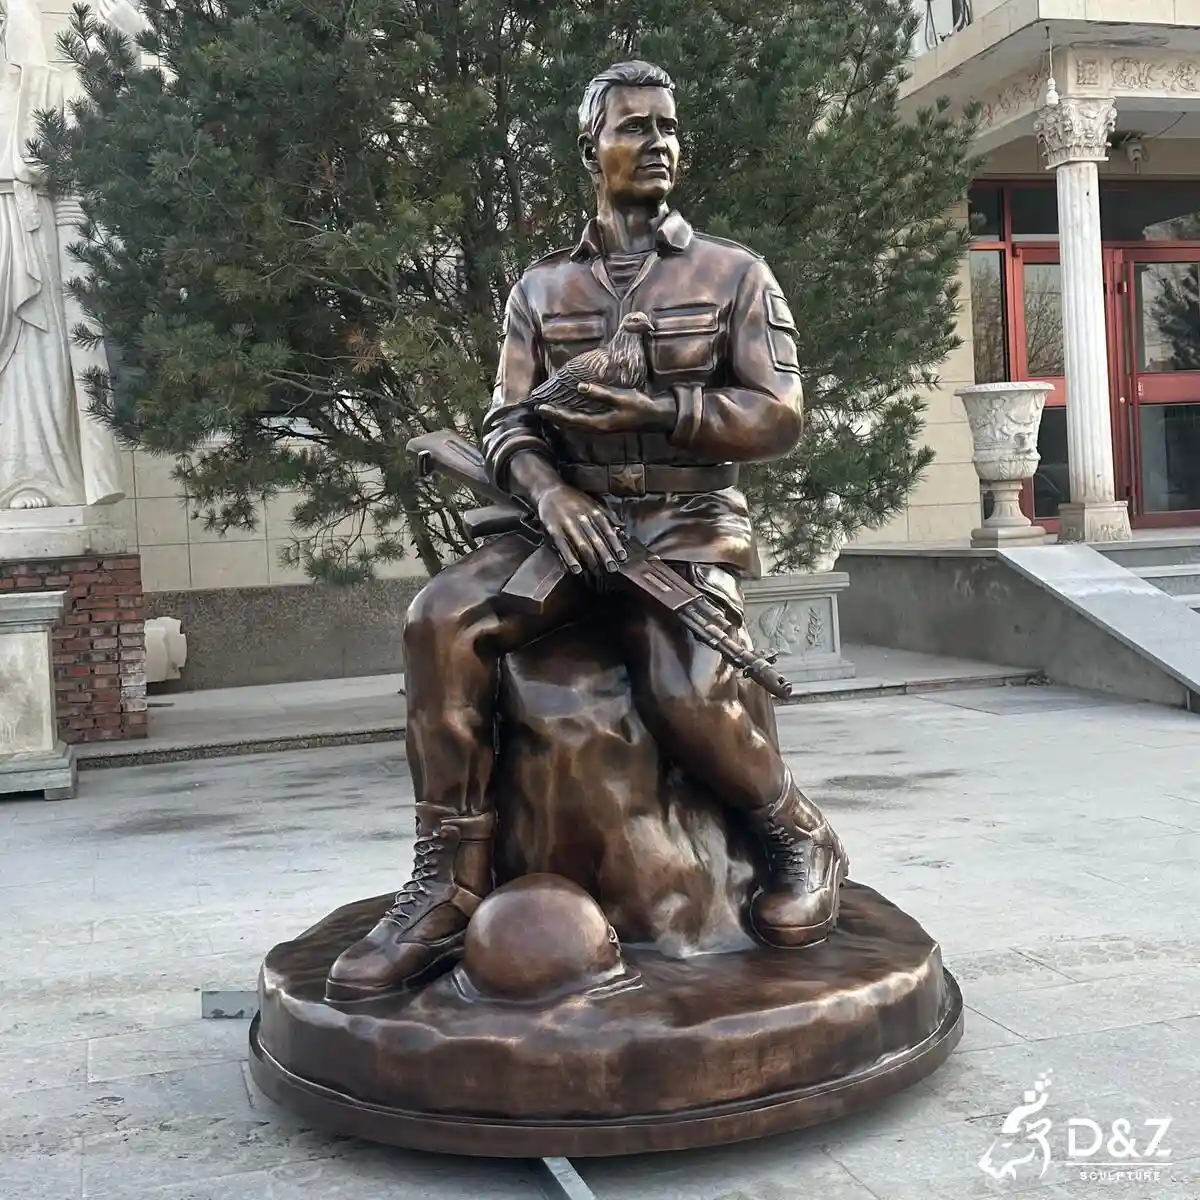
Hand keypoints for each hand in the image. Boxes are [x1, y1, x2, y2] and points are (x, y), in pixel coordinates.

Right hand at [535, 483, 627, 575]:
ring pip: (581, 544)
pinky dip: (570, 558)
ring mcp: (567, 523)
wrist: (550, 491)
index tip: (622, 557)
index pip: (608, 530)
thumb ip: (608, 516)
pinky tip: (576, 569)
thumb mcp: (594, 503)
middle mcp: (582, 517)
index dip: (615, 544)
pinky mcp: (553, 529)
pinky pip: (563, 546)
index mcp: (593, 511)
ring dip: (590, 560)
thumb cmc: (575, 500)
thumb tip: (622, 529)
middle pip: (596, 539)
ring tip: (597, 571)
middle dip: (605, 555)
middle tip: (612, 568)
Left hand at [537, 383, 675, 433]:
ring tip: (548, 410)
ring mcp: (601, 427)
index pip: (572, 419)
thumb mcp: (621, 397)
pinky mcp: (604, 423)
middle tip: (538, 409)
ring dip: (561, 417)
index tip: (541, 408)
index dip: (555, 413)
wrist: (655, 417)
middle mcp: (598, 428)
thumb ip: (600, 393)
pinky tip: (567, 410)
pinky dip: (571, 416)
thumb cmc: (640, 406)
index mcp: (600, 424)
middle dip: (554, 416)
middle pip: (570, 424)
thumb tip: (579, 387)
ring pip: (575, 424)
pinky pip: (582, 421)